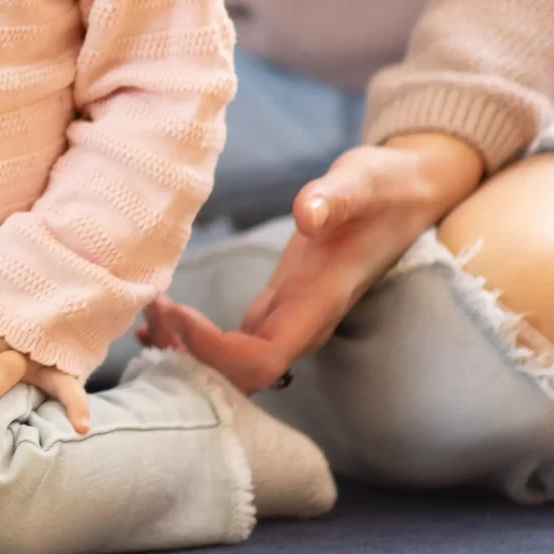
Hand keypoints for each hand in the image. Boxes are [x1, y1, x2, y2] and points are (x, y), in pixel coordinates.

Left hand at [139, 131, 484, 392]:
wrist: (410, 193)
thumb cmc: (386, 186)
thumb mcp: (362, 180)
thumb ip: (335, 197)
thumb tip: (306, 214)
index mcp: (319, 301)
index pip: (263, 357)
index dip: (215, 351)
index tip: (174, 312)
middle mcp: (304, 321)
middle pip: (242, 374)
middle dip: (190, 358)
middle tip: (144, 316)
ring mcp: (292, 317)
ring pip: (236, 363)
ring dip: (188, 352)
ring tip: (143, 319)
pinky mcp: (280, 304)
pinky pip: (235, 341)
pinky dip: (195, 337)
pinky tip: (161, 316)